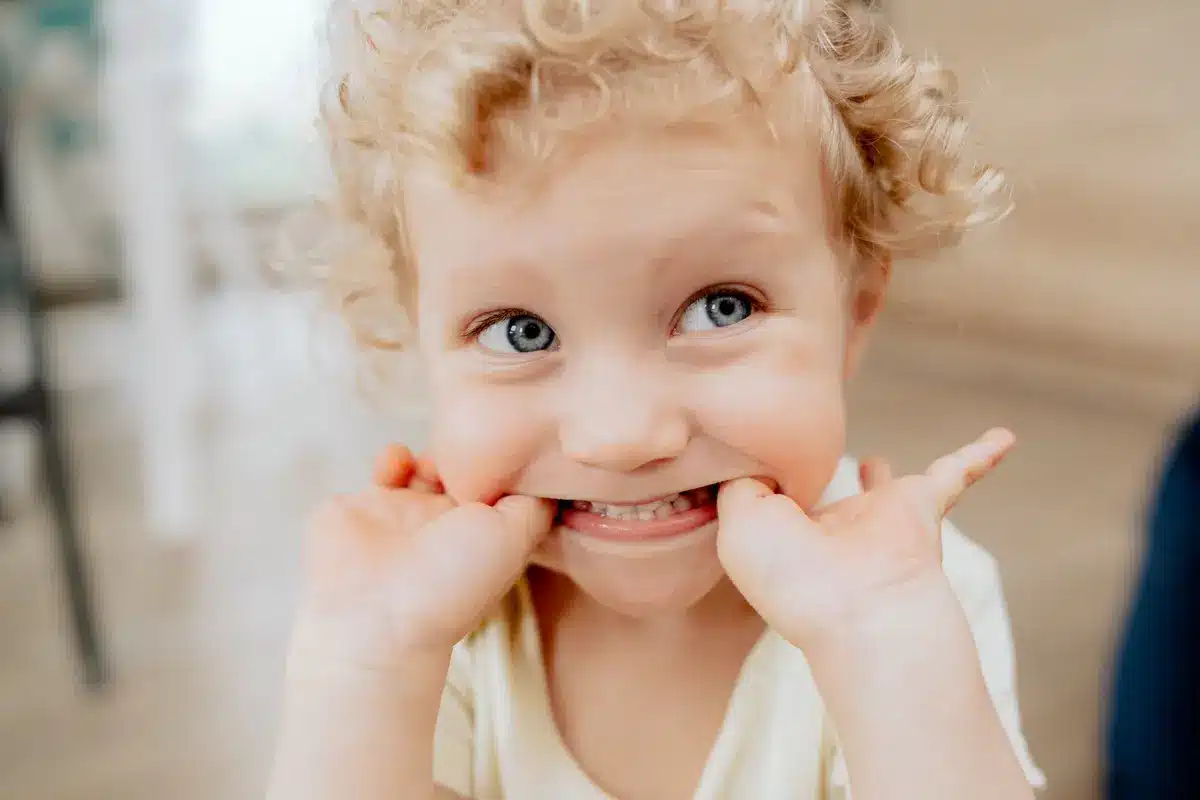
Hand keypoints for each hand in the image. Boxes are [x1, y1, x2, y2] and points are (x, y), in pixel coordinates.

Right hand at [294, 445, 554, 665]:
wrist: (376, 614)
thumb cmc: (452, 580)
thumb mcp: (515, 538)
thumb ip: (534, 506)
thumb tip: (545, 483)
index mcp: (482, 537)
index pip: (501, 492)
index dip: (507, 467)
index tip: (508, 447)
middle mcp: (446, 527)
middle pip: (465, 475)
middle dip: (467, 456)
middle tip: (464, 451)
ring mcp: (404, 517)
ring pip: (425, 468)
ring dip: (432, 454)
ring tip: (431, 462)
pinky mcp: (364, 507)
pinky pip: (384, 471)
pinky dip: (393, 457)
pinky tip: (398, 462)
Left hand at [716, 428, 1014, 652]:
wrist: (862, 609)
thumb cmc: (792, 573)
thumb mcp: (738, 524)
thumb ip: (739, 485)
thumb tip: (756, 461)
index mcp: (788, 539)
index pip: (770, 505)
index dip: (755, 485)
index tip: (739, 460)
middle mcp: (833, 530)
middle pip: (824, 503)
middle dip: (814, 492)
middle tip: (803, 473)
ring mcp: (879, 520)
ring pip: (887, 490)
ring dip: (887, 479)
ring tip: (880, 462)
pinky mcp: (920, 507)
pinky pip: (955, 472)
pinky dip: (979, 455)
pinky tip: (1004, 438)